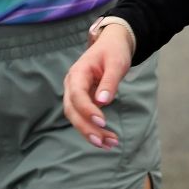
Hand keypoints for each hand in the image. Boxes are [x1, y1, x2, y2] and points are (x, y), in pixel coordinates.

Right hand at [62, 24, 133, 148]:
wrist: (112, 44)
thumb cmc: (114, 51)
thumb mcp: (116, 62)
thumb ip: (110, 81)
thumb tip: (104, 102)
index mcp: (77, 74)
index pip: (77, 96)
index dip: (87, 110)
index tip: (103, 121)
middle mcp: (72, 86)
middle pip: (73, 112)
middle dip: (87, 128)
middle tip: (104, 141)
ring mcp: (76, 94)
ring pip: (77, 118)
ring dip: (91, 133)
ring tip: (109, 144)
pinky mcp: (83, 101)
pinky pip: (85, 117)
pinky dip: (94, 129)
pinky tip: (107, 140)